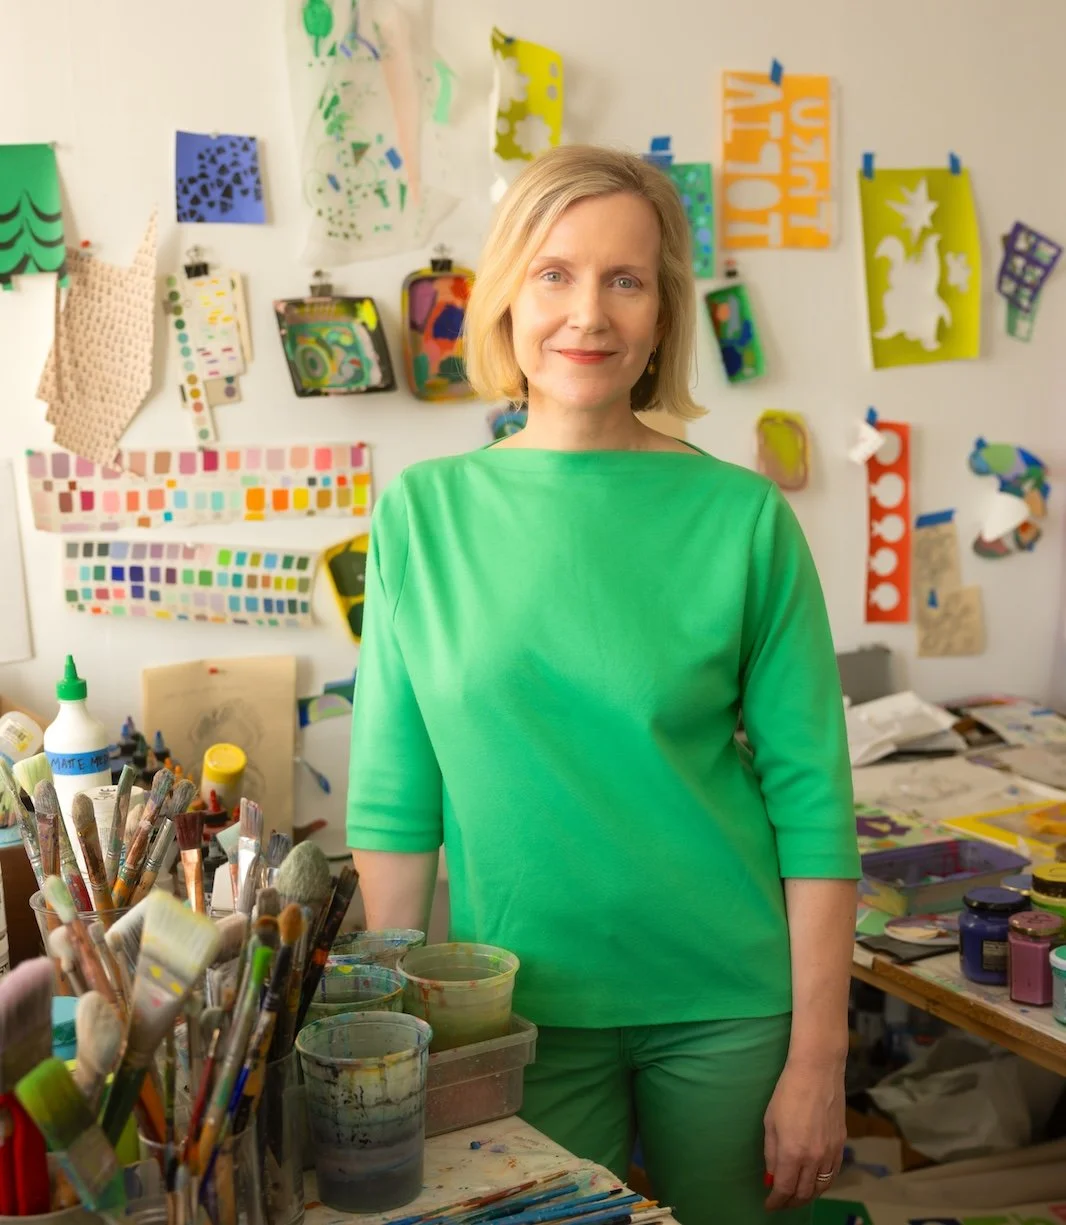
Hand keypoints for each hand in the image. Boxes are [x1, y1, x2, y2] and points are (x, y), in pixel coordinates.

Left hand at [763, 1055, 845, 1210]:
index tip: (769, 1206)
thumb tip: (772, 1177)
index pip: (784, 1189)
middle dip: (791, 1202)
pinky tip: (815, 1181)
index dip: (776, 1202)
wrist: (817, 1073)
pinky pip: (833, 1174)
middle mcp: (814, 1158)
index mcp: (792, 1153)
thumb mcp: (770, 1122)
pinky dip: (823, 1183)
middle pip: (804, 1193)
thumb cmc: (787, 1093)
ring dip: (808, 1196)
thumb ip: (771, 1153)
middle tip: (781, 1203)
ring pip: (821, 1187)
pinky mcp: (841, 1145)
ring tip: (797, 1196)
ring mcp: (830, 1153)